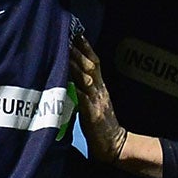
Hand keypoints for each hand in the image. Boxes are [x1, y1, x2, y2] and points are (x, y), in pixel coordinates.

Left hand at [69, 31, 130, 162]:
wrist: (114, 145)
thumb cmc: (100, 125)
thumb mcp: (95, 102)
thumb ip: (85, 89)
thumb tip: (70, 76)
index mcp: (102, 88)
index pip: (95, 62)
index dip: (87, 47)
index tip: (77, 33)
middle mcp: (101, 91)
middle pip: (90, 66)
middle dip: (78, 51)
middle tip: (66, 36)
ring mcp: (97, 102)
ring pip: (86, 78)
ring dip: (74, 64)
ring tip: (63, 51)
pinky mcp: (92, 114)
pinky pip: (81, 98)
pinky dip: (73, 87)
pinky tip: (64, 78)